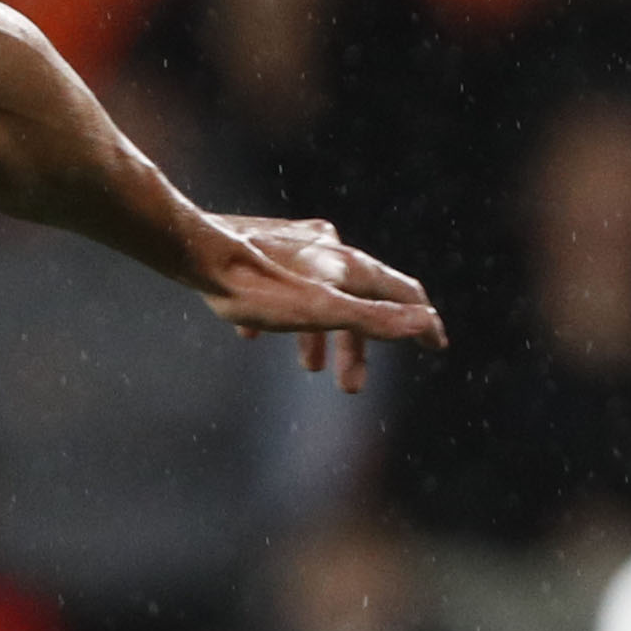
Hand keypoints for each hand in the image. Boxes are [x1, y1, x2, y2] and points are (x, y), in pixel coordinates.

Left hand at [191, 214, 442, 393]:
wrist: (195, 251)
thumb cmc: (256, 288)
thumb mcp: (320, 312)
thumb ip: (372, 319)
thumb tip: (424, 324)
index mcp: (349, 264)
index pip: (402, 293)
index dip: (422, 323)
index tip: (435, 347)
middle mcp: (329, 247)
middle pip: (357, 301)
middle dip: (355, 348)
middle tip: (350, 387)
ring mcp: (295, 244)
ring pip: (319, 293)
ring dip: (318, 335)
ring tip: (308, 368)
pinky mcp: (262, 247)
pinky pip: (281, 284)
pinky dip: (281, 314)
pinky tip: (255, 333)